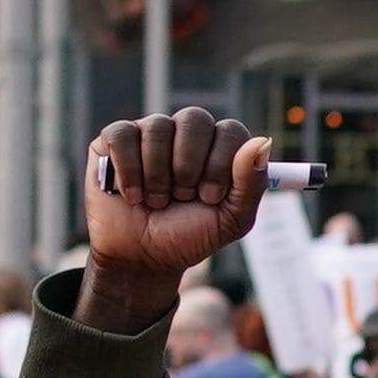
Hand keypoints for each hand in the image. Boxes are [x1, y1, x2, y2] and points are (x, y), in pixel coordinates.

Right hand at [78, 110, 274, 332]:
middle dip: (188, 167)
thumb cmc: (189, 235)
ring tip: (156, 201)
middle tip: (182, 197)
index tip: (210, 197)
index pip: (230, 131)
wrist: (143, 258)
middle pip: (195, 119)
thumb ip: (251, 183)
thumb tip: (262, 141)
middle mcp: (185, 133)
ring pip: (157, 127)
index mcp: (218, 147)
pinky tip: (132, 194)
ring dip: (157, 176)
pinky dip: (128, 171)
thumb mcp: (230, 220)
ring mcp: (149, 133)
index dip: (221, 164)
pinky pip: (122, 135)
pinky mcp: (115, 140)